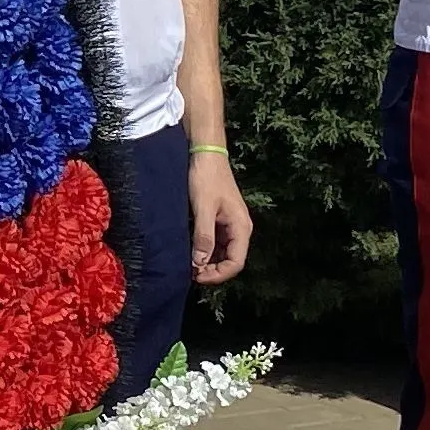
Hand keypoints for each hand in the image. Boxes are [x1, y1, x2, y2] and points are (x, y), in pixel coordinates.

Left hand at [186, 147, 253, 285]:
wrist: (205, 153)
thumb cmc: (206, 177)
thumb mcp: (203, 207)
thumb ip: (204, 236)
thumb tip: (200, 263)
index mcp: (241, 227)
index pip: (236, 263)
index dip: (218, 275)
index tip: (197, 276)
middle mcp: (239, 228)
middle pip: (230, 260)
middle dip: (212, 270)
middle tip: (190, 272)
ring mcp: (230, 224)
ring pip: (222, 253)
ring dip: (208, 262)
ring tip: (188, 264)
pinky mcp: (220, 219)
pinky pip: (216, 242)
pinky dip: (205, 250)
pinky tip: (190, 250)